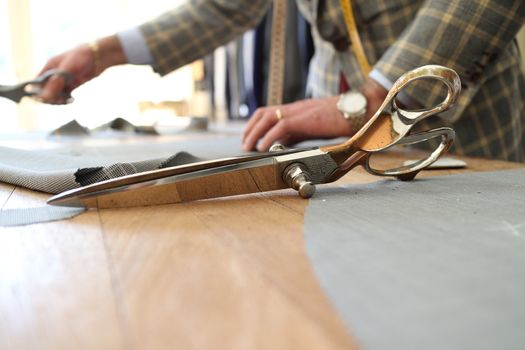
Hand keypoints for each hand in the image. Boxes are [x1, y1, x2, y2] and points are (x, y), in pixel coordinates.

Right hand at [37, 35, 125, 103]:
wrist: (98, 56)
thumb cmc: (80, 57)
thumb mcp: (66, 70)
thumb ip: (55, 83)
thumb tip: (44, 98)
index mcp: (48, 68)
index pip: (37, 83)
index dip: (37, 93)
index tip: (44, 100)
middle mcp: (54, 75)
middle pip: (46, 91)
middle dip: (49, 98)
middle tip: (58, 101)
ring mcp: (63, 80)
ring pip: (55, 95)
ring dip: (58, 100)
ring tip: (65, 101)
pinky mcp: (72, 84)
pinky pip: (65, 95)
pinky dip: (66, 99)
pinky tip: (71, 99)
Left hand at [241, 78, 388, 151]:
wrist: (361, 108)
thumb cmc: (344, 118)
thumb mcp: (317, 126)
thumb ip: (301, 133)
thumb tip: (286, 144)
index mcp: (299, 109)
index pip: (270, 112)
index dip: (256, 124)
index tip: (250, 136)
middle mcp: (296, 108)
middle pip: (264, 113)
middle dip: (251, 128)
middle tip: (245, 142)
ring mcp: (300, 111)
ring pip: (268, 117)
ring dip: (255, 132)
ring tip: (249, 146)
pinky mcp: (306, 118)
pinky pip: (280, 127)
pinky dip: (268, 137)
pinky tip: (263, 147)